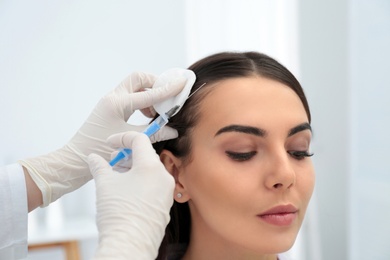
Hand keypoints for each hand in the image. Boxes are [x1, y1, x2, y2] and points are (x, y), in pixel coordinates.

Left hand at [19, 72, 182, 205]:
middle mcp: (113, 98)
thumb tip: (173, 130)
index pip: (150, 93)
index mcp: (117, 104)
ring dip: (148, 94)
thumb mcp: (130, 140)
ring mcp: (110, 101)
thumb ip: (154, 132)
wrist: (76, 159)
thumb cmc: (99, 150)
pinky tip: (145, 117)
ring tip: (155, 113)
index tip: (182, 84)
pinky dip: (141, 102)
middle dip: (155, 84)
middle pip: (139, 78)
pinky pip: (129, 96)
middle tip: (166, 98)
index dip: (168, 89)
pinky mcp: (109, 108)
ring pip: (134, 86)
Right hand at [89, 131, 173, 259]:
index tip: (110, 143)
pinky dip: (141, 183)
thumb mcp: (104, 184)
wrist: (128, 246)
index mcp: (151, 167)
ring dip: (133, 170)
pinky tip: (126, 191)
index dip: (122, 138)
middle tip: (112, 161)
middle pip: (146, 156)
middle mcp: (164, 177)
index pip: (140, 140)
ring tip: (116, 176)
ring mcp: (166, 193)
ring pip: (150, 172)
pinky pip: (154, 186)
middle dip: (127, 155)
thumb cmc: (118, 214)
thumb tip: (93, 158)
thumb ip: (99, 166)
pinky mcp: (164, 206)